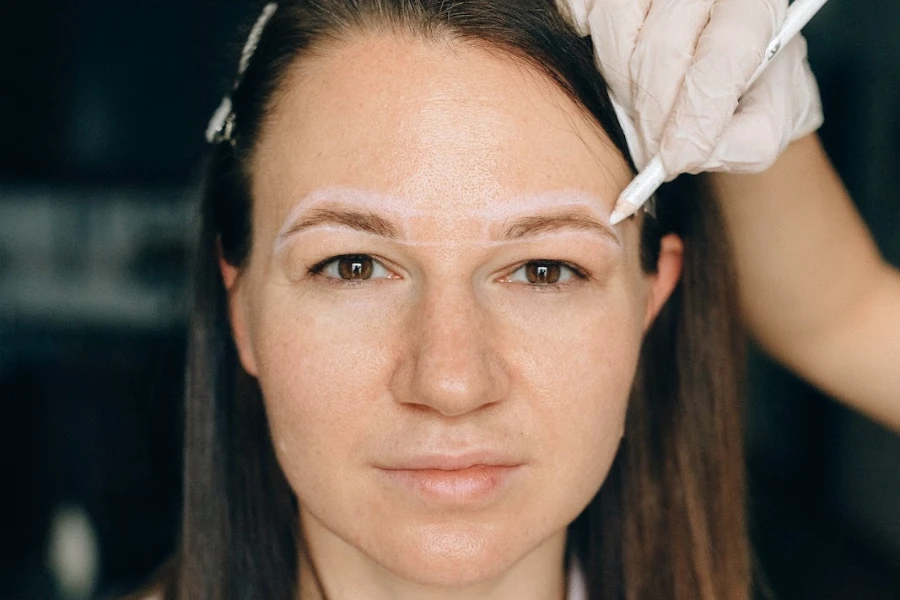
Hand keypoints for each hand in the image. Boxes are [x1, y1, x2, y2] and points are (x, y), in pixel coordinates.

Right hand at [560, 0, 823, 175]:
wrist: (733, 44)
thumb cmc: (750, 83)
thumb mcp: (771, 115)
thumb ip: (746, 143)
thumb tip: (692, 156)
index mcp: (754, 7)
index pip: (722, 60)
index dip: (694, 118)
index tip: (675, 160)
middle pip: (662, 51)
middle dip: (653, 116)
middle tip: (653, 151)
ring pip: (616, 36)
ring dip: (621, 89)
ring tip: (641, 107)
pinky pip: (578, 17)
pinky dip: (590, 53)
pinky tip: (619, 68)